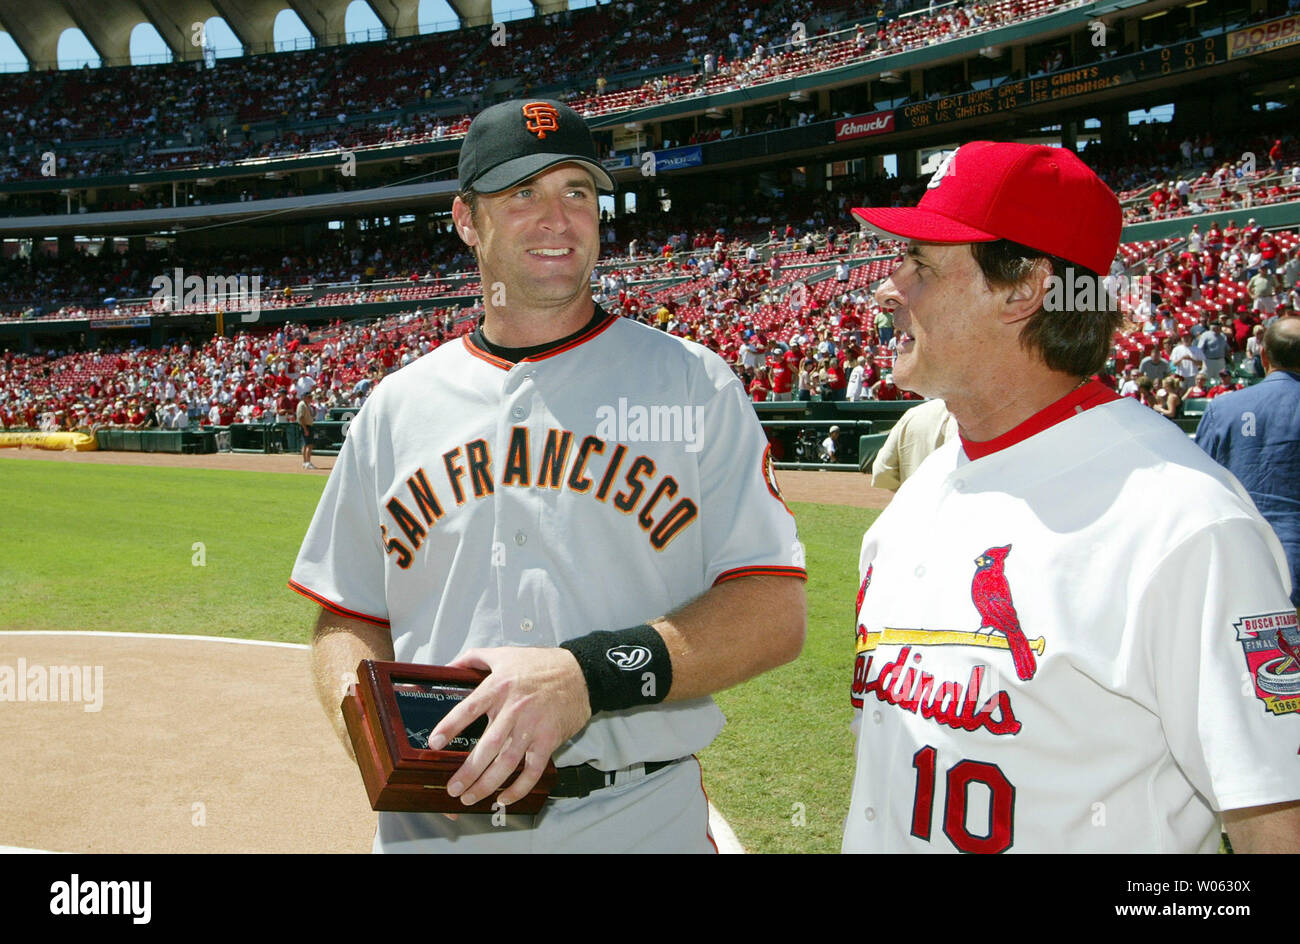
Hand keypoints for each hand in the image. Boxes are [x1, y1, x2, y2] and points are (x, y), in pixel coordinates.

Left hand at [429, 646, 591, 807]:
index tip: (435, 743)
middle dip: (468, 771)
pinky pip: (532, 769)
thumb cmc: (541, 664)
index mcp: (499, 687)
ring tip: (470, 797)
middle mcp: (514, 708)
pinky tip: (505, 798)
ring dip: (487, 784)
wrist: (580, 672)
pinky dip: (519, 787)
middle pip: (487, 745)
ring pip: (507, 762)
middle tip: (453, 788)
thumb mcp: (503, 653)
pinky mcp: (549, 739)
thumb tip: (448, 666)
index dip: (450, 726)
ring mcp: (532, 726)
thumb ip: (473, 658)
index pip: (469, 708)